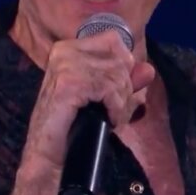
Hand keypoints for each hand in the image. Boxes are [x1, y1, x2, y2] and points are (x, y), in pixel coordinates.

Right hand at [19, 30, 155, 172]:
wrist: (47, 153)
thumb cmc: (74, 125)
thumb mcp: (105, 98)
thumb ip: (126, 81)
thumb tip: (148, 69)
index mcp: (70, 48)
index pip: (113, 40)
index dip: (123, 67)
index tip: (115, 92)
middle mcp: (65, 50)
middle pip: (119, 60)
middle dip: (124, 89)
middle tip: (112, 110)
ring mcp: (65, 64)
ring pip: (117, 75)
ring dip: (120, 102)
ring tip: (109, 117)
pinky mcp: (69, 83)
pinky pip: (110, 90)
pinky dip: (115, 109)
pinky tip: (107, 120)